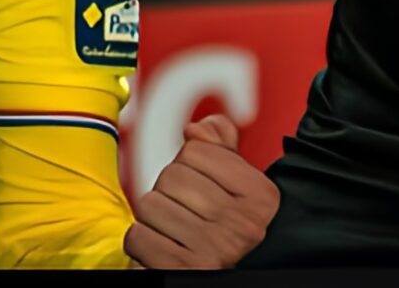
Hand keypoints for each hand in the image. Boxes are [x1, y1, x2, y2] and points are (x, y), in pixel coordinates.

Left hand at [124, 115, 278, 269]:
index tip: (206, 192)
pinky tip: (164, 249)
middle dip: (171, 193)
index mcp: (260, 197)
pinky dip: (143, 243)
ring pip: (151, 203)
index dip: (191, 167)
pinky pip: (138, 235)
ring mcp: (215, 248)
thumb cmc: (223, 235)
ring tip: (177, 234)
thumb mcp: (234, 192)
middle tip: (189, 216)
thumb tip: (201, 126)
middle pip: (172, 175)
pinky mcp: (184, 269)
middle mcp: (243, 224)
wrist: (218, 279)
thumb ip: (221, 153)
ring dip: (155, 219)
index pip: (196, 149)